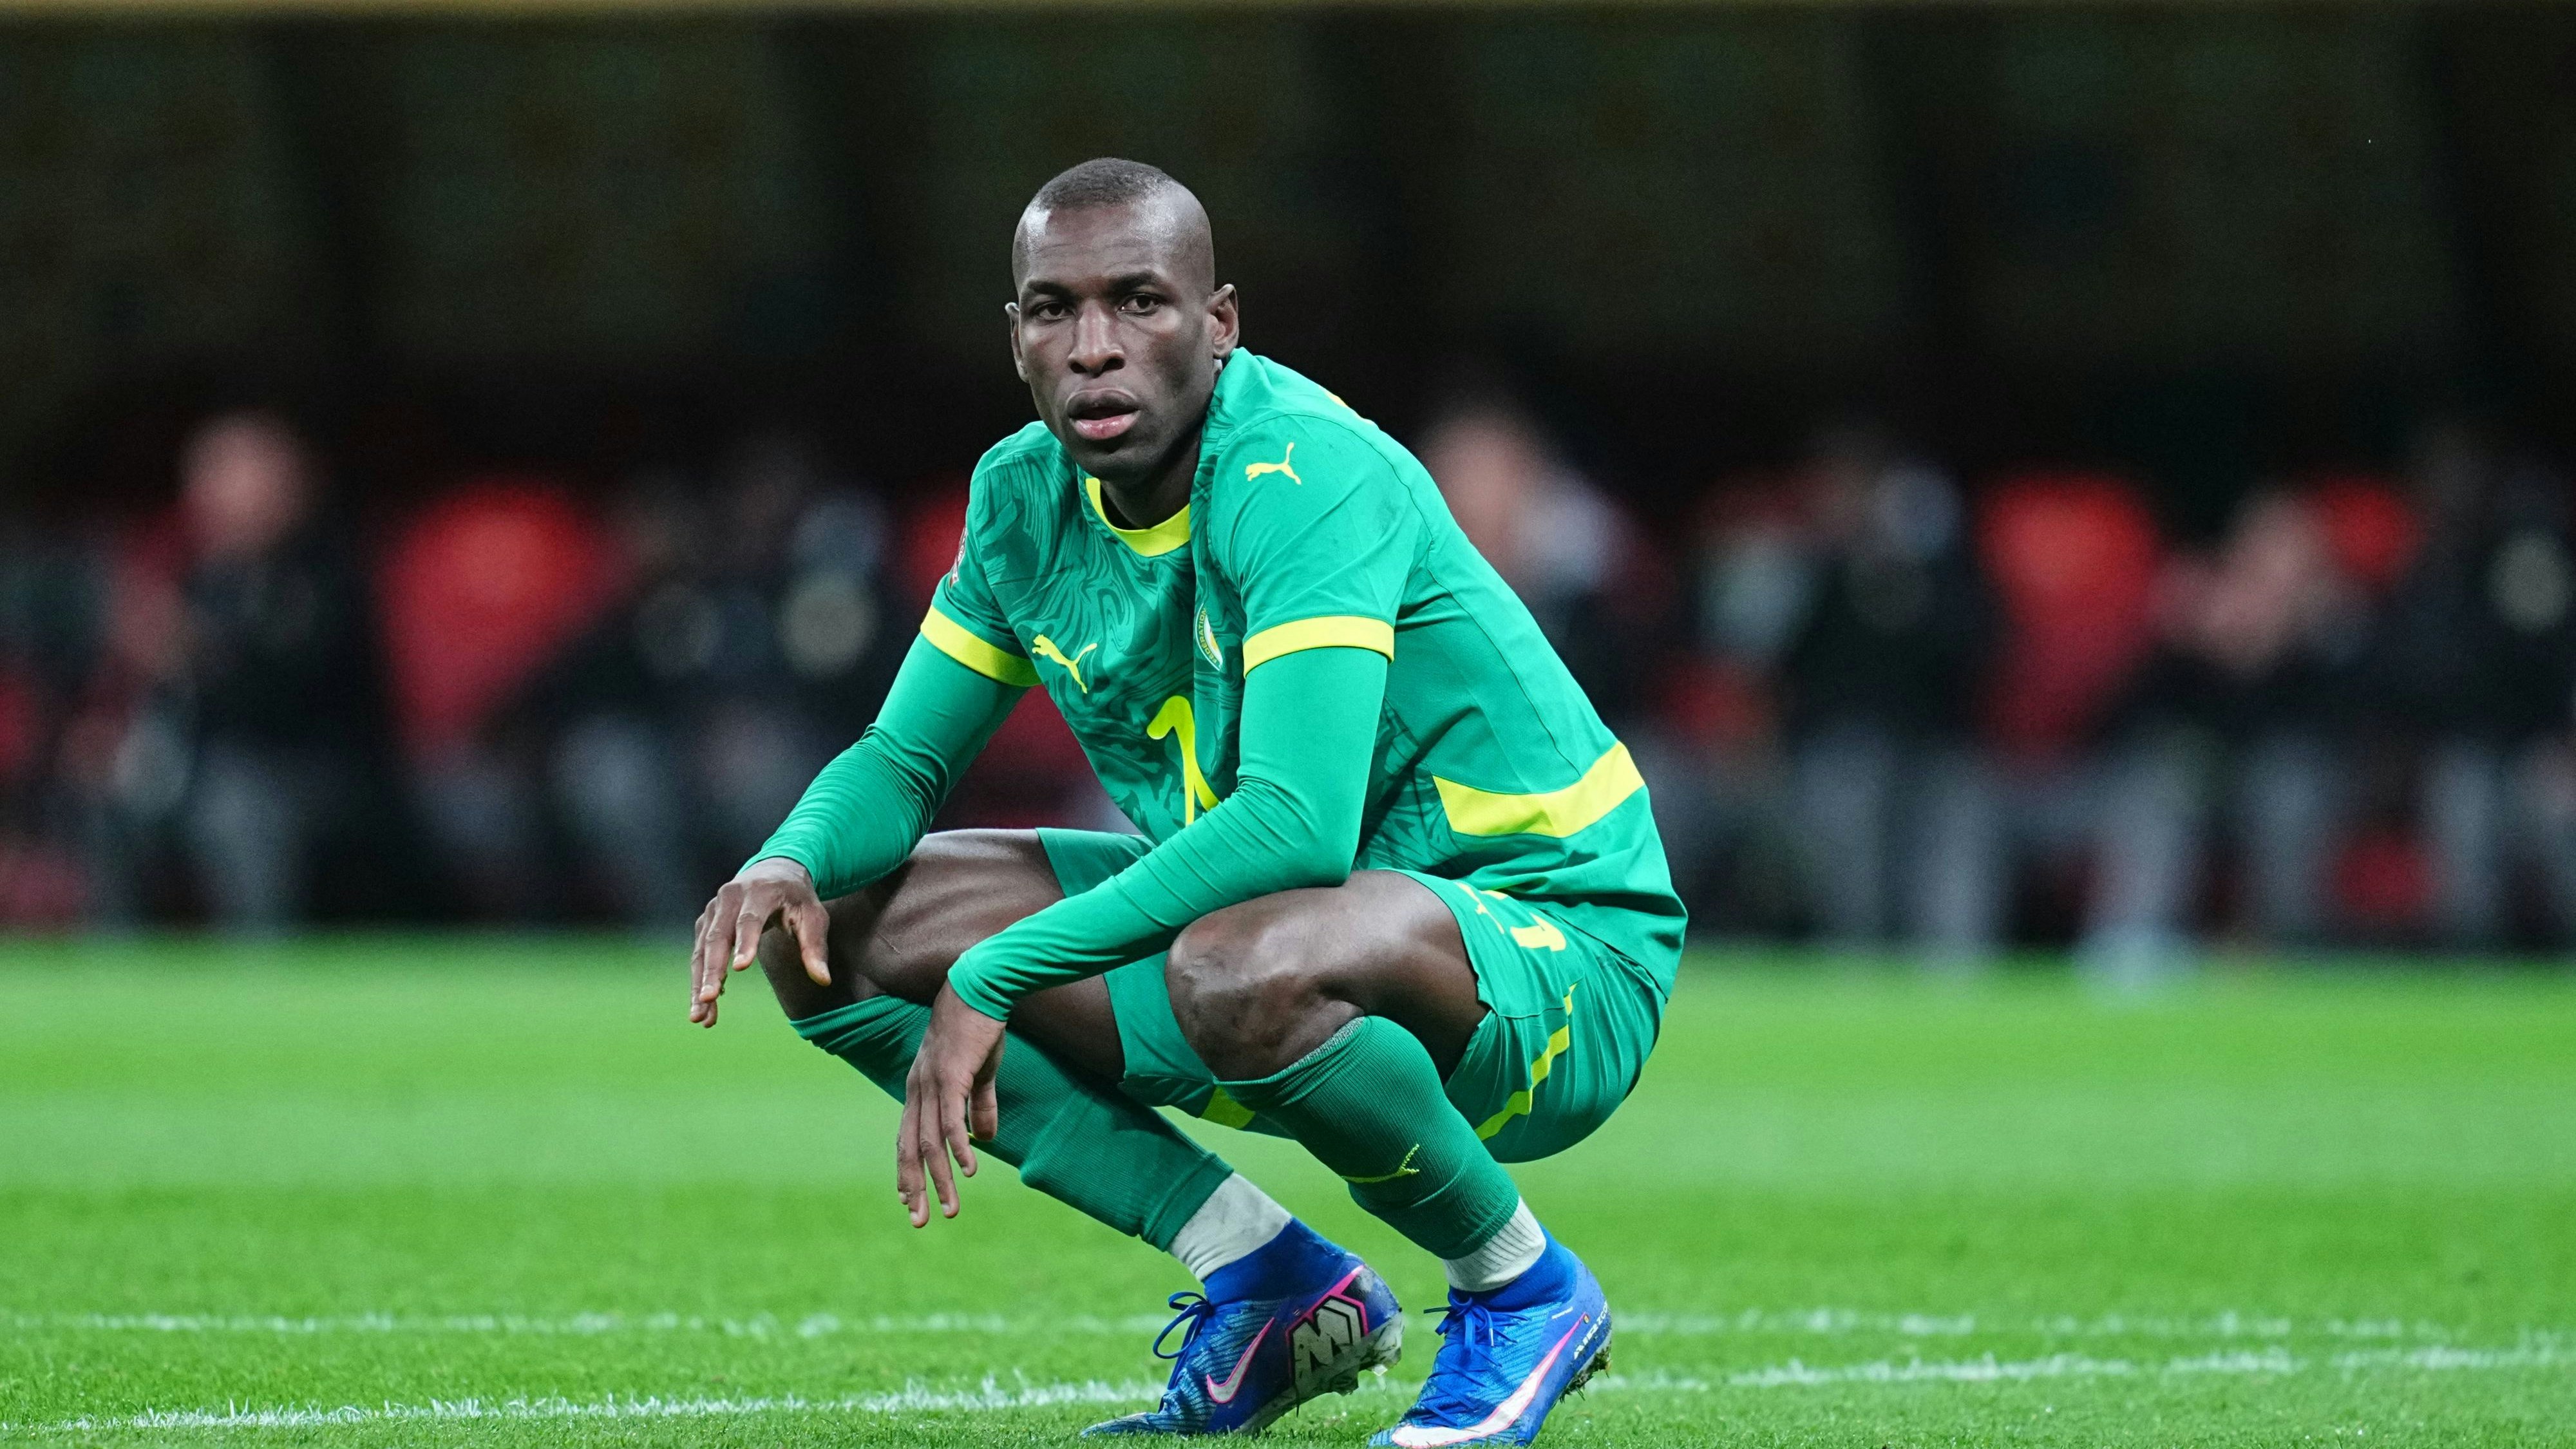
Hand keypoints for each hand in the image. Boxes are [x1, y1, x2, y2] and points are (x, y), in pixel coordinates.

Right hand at [689, 857, 830, 1026]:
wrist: (773, 872)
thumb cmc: (797, 898)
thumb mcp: (814, 916)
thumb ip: (815, 947)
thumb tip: (823, 980)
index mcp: (760, 892)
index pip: (750, 919)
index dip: (745, 942)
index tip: (740, 968)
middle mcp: (729, 898)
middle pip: (718, 936)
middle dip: (712, 970)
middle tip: (707, 999)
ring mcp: (713, 911)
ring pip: (702, 950)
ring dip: (699, 984)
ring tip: (698, 1017)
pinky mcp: (705, 924)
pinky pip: (699, 955)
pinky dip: (700, 982)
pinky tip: (704, 1009)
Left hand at [896, 984, 1004, 1226]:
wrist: (982, 987)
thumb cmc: (979, 1028)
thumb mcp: (979, 1073)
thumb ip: (980, 1105)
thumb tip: (986, 1138)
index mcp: (920, 1088)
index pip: (907, 1138)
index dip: (907, 1171)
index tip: (909, 1201)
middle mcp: (918, 1089)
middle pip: (910, 1148)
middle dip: (915, 1187)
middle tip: (919, 1221)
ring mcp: (932, 1083)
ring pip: (930, 1141)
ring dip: (940, 1178)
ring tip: (950, 1208)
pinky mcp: (952, 1075)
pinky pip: (951, 1119)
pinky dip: (957, 1147)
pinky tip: (967, 1169)